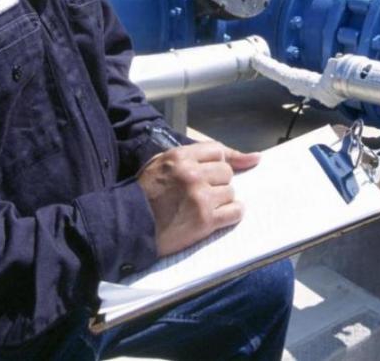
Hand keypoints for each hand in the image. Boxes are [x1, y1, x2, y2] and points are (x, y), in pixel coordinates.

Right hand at [136, 141, 260, 256]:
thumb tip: (250, 158)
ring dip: (220, 201)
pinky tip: (217, 218)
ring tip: (202, 208)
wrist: (129, 227)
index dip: (214, 164)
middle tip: (201, 194)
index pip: (217, 151)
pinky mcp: (205, 220)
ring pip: (231, 192)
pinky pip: (235, 212)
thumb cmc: (145, 193)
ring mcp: (200, 197)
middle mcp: (193, 174)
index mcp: (180, 157)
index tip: (208, 175)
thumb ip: (194, 155)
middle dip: (217, 183)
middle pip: (226, 172)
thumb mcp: (161, 163)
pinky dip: (230, 215)